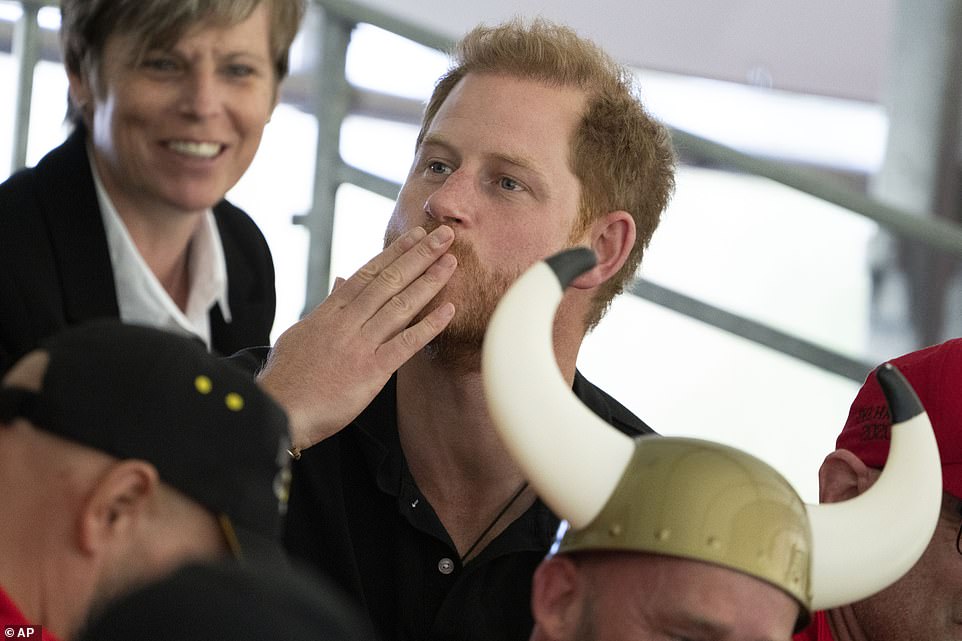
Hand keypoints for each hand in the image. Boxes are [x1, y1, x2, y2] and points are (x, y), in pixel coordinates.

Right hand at [258, 225, 456, 449]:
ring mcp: (359, 345)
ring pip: (399, 306)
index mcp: (329, 313)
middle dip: (418, 256)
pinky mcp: (370, 371)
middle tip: (444, 235)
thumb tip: (340, 281)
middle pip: (388, 281)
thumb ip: (326, 307)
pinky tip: (449, 309)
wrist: (277, 410)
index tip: (416, 236)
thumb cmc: (287, 377)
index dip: (394, 252)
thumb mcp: (301, 333)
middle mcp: (346, 323)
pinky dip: (428, 326)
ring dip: (428, 282)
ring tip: (451, 261)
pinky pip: (405, 344)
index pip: (367, 274)